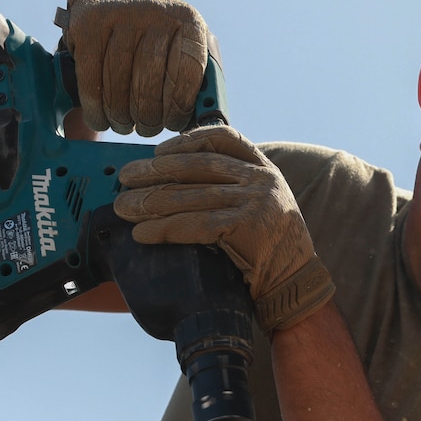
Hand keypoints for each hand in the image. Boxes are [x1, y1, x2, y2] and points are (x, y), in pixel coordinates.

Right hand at [58, 0, 206, 135]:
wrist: (118, 7)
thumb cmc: (160, 45)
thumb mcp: (184, 51)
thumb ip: (199, 80)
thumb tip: (207, 120)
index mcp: (187, 21)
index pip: (189, 70)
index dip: (180, 105)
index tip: (173, 123)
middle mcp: (155, 11)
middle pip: (150, 78)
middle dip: (148, 114)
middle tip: (147, 129)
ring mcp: (119, 13)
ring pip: (119, 81)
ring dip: (120, 115)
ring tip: (125, 126)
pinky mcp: (87, 23)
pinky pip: (90, 78)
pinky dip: (95, 107)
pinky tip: (102, 119)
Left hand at [114, 126, 334, 331]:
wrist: (296, 282)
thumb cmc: (271, 246)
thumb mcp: (263, 203)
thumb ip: (235, 185)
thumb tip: (176, 179)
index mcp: (264, 168)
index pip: (222, 139)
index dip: (186, 141)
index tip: (158, 152)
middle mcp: (261, 180)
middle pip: (197, 166)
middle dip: (156, 172)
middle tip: (125, 179)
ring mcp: (256, 202)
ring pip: (191, 197)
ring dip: (150, 203)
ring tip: (124, 208)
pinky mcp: (247, 228)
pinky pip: (195, 225)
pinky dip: (164, 229)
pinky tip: (143, 234)